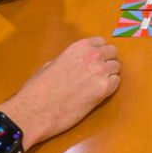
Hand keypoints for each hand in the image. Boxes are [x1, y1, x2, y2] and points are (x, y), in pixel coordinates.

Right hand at [0, 37, 120, 150]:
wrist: (35, 110)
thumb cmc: (38, 88)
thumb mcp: (52, 64)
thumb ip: (69, 60)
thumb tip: (76, 63)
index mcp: (79, 46)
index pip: (101, 42)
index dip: (99, 52)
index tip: (94, 61)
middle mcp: (93, 55)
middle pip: (112, 53)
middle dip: (107, 62)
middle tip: (98, 74)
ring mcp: (100, 71)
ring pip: (116, 68)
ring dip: (109, 75)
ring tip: (96, 86)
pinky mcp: (103, 89)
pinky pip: (116, 83)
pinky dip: (110, 88)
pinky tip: (97, 94)